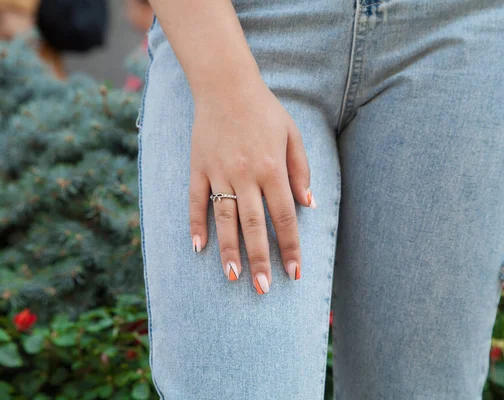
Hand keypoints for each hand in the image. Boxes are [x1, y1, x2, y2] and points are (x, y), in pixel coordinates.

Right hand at [189, 77, 315, 293]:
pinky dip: (196, 224)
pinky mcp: (198, 167)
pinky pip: (195, 200)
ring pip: (224, 218)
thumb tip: (308, 206)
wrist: (226, 85)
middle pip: (254, 225)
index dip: (290, 247)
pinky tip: (198, 247)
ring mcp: (218, 172)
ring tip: (233, 277)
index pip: (284, 216)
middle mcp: (245, 174)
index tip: (294, 273)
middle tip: (262, 289)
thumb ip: (300, 171)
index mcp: (271, 168)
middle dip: (260, 259)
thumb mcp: (292, 135)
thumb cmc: (264, 110)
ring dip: (228, 250)